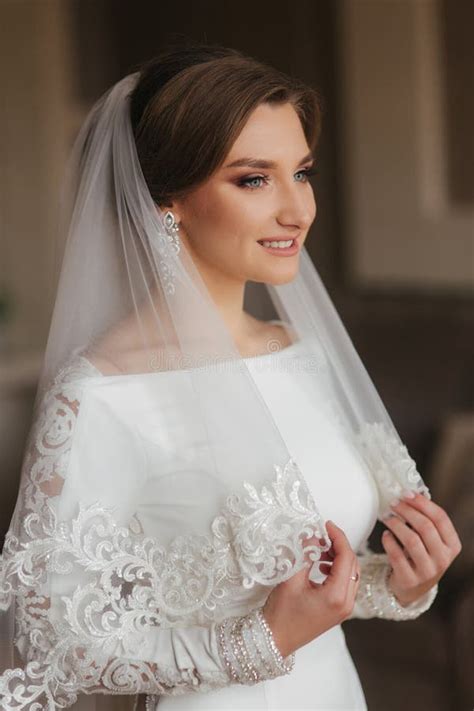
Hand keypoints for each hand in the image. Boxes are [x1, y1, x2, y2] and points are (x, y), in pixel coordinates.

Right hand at [262, 520, 360, 657]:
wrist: (276, 640)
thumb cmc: (281, 613)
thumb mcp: (292, 579)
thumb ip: (305, 554)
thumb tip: (313, 535)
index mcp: (337, 596)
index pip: (346, 558)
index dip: (338, 537)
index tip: (326, 525)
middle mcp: (346, 603)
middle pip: (352, 565)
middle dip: (339, 546)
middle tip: (323, 534)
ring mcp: (344, 609)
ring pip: (351, 574)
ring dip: (339, 557)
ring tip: (320, 549)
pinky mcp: (338, 610)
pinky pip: (346, 584)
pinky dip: (337, 570)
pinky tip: (320, 565)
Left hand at [381, 492, 461, 605]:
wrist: (412, 588)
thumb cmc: (420, 556)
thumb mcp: (430, 541)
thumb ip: (425, 520)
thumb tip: (410, 494)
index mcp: (452, 546)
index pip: (441, 518)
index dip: (422, 503)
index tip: (407, 494)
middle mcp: (443, 560)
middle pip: (425, 527)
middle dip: (407, 511)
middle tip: (394, 504)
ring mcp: (427, 572)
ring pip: (411, 540)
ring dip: (396, 524)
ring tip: (388, 517)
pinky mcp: (409, 580)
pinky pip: (397, 555)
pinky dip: (389, 541)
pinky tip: (386, 534)